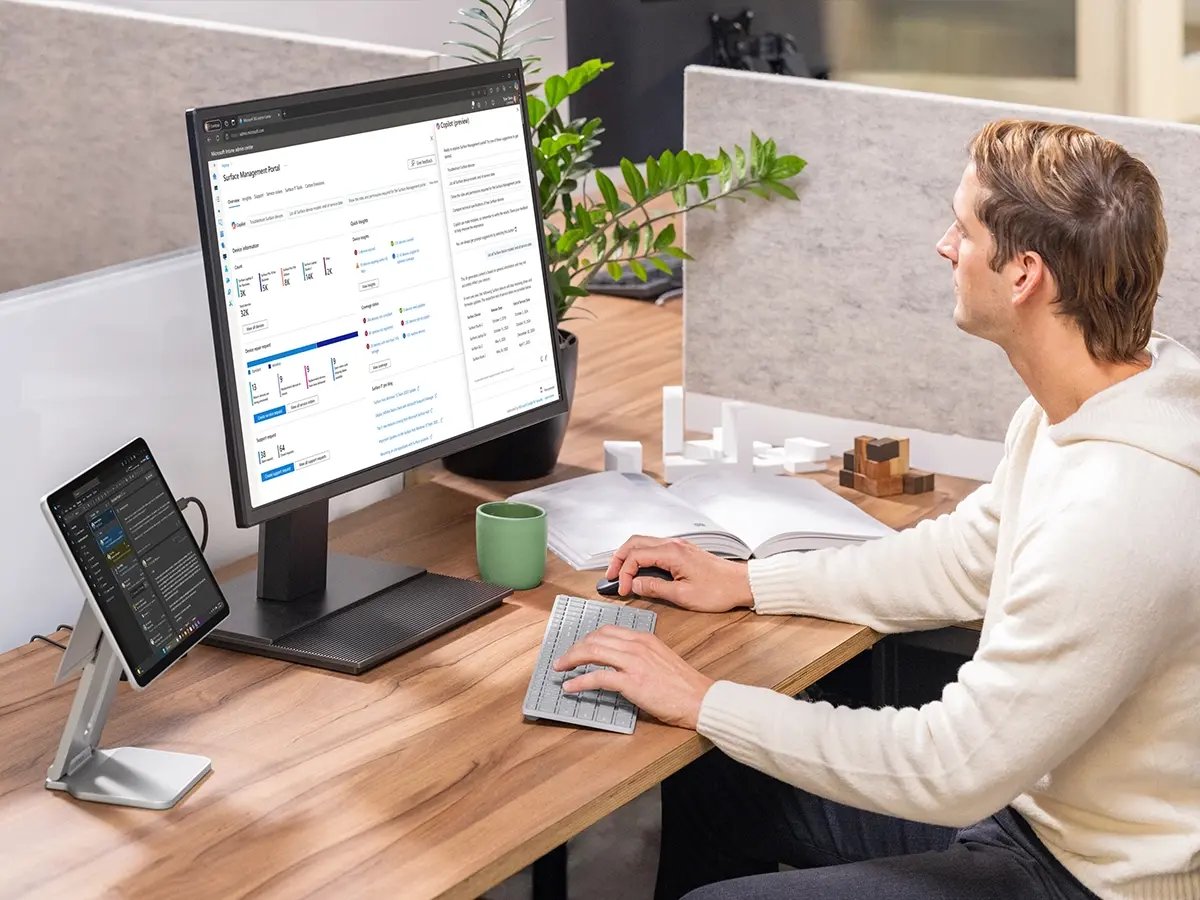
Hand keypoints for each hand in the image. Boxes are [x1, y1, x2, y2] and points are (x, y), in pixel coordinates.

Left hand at [553, 626, 713, 728]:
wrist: (699, 699)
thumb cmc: (683, 685)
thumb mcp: (661, 658)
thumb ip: (640, 655)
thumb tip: (618, 663)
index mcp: (644, 638)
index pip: (607, 631)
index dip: (587, 639)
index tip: (578, 647)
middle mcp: (636, 645)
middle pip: (595, 639)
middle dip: (574, 648)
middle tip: (564, 660)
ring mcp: (633, 662)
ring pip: (592, 652)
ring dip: (571, 660)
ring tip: (560, 669)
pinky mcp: (631, 682)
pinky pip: (597, 678)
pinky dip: (579, 682)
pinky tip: (570, 687)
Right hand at [605, 536, 753, 612]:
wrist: (741, 584)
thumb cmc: (718, 590)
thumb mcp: (683, 595)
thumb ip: (655, 589)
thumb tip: (635, 585)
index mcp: (672, 553)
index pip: (635, 556)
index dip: (624, 574)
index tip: (622, 590)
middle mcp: (673, 544)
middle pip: (634, 542)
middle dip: (618, 558)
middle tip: (610, 576)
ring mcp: (678, 545)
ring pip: (643, 542)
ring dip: (629, 556)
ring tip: (621, 573)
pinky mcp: (682, 550)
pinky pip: (654, 547)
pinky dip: (640, 556)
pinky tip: (639, 569)